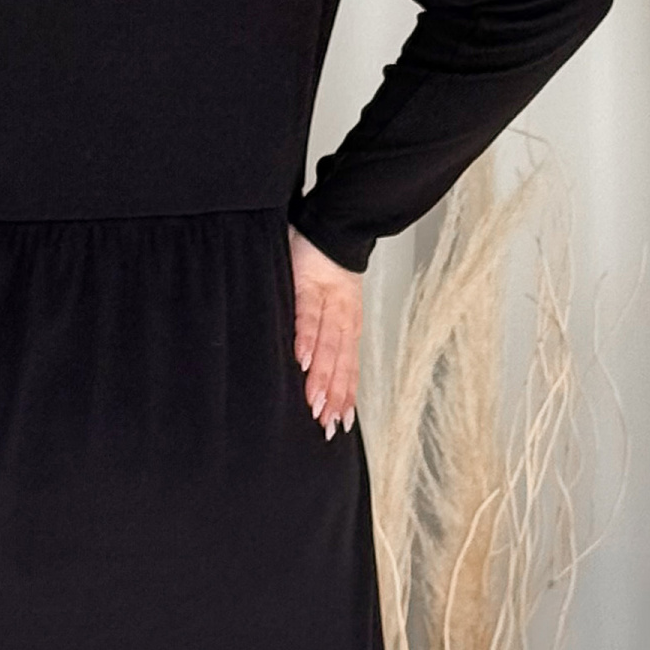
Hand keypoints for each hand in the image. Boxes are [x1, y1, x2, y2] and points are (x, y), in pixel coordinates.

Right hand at [288, 223, 363, 437]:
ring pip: (327, 344)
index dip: (344, 397)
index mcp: (346, 325)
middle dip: (333, 396)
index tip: (339, 424)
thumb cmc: (324, 266)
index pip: (347, 367)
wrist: (331, 224)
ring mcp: (328, 302)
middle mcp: (343, 318)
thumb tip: (312, 370)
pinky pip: (308, 314)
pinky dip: (307, 338)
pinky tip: (302, 360)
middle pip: (339, 362)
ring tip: (314, 401)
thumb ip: (324, 335)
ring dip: (321, 375)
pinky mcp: (309, 284)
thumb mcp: (329, 305)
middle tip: (325, 423)